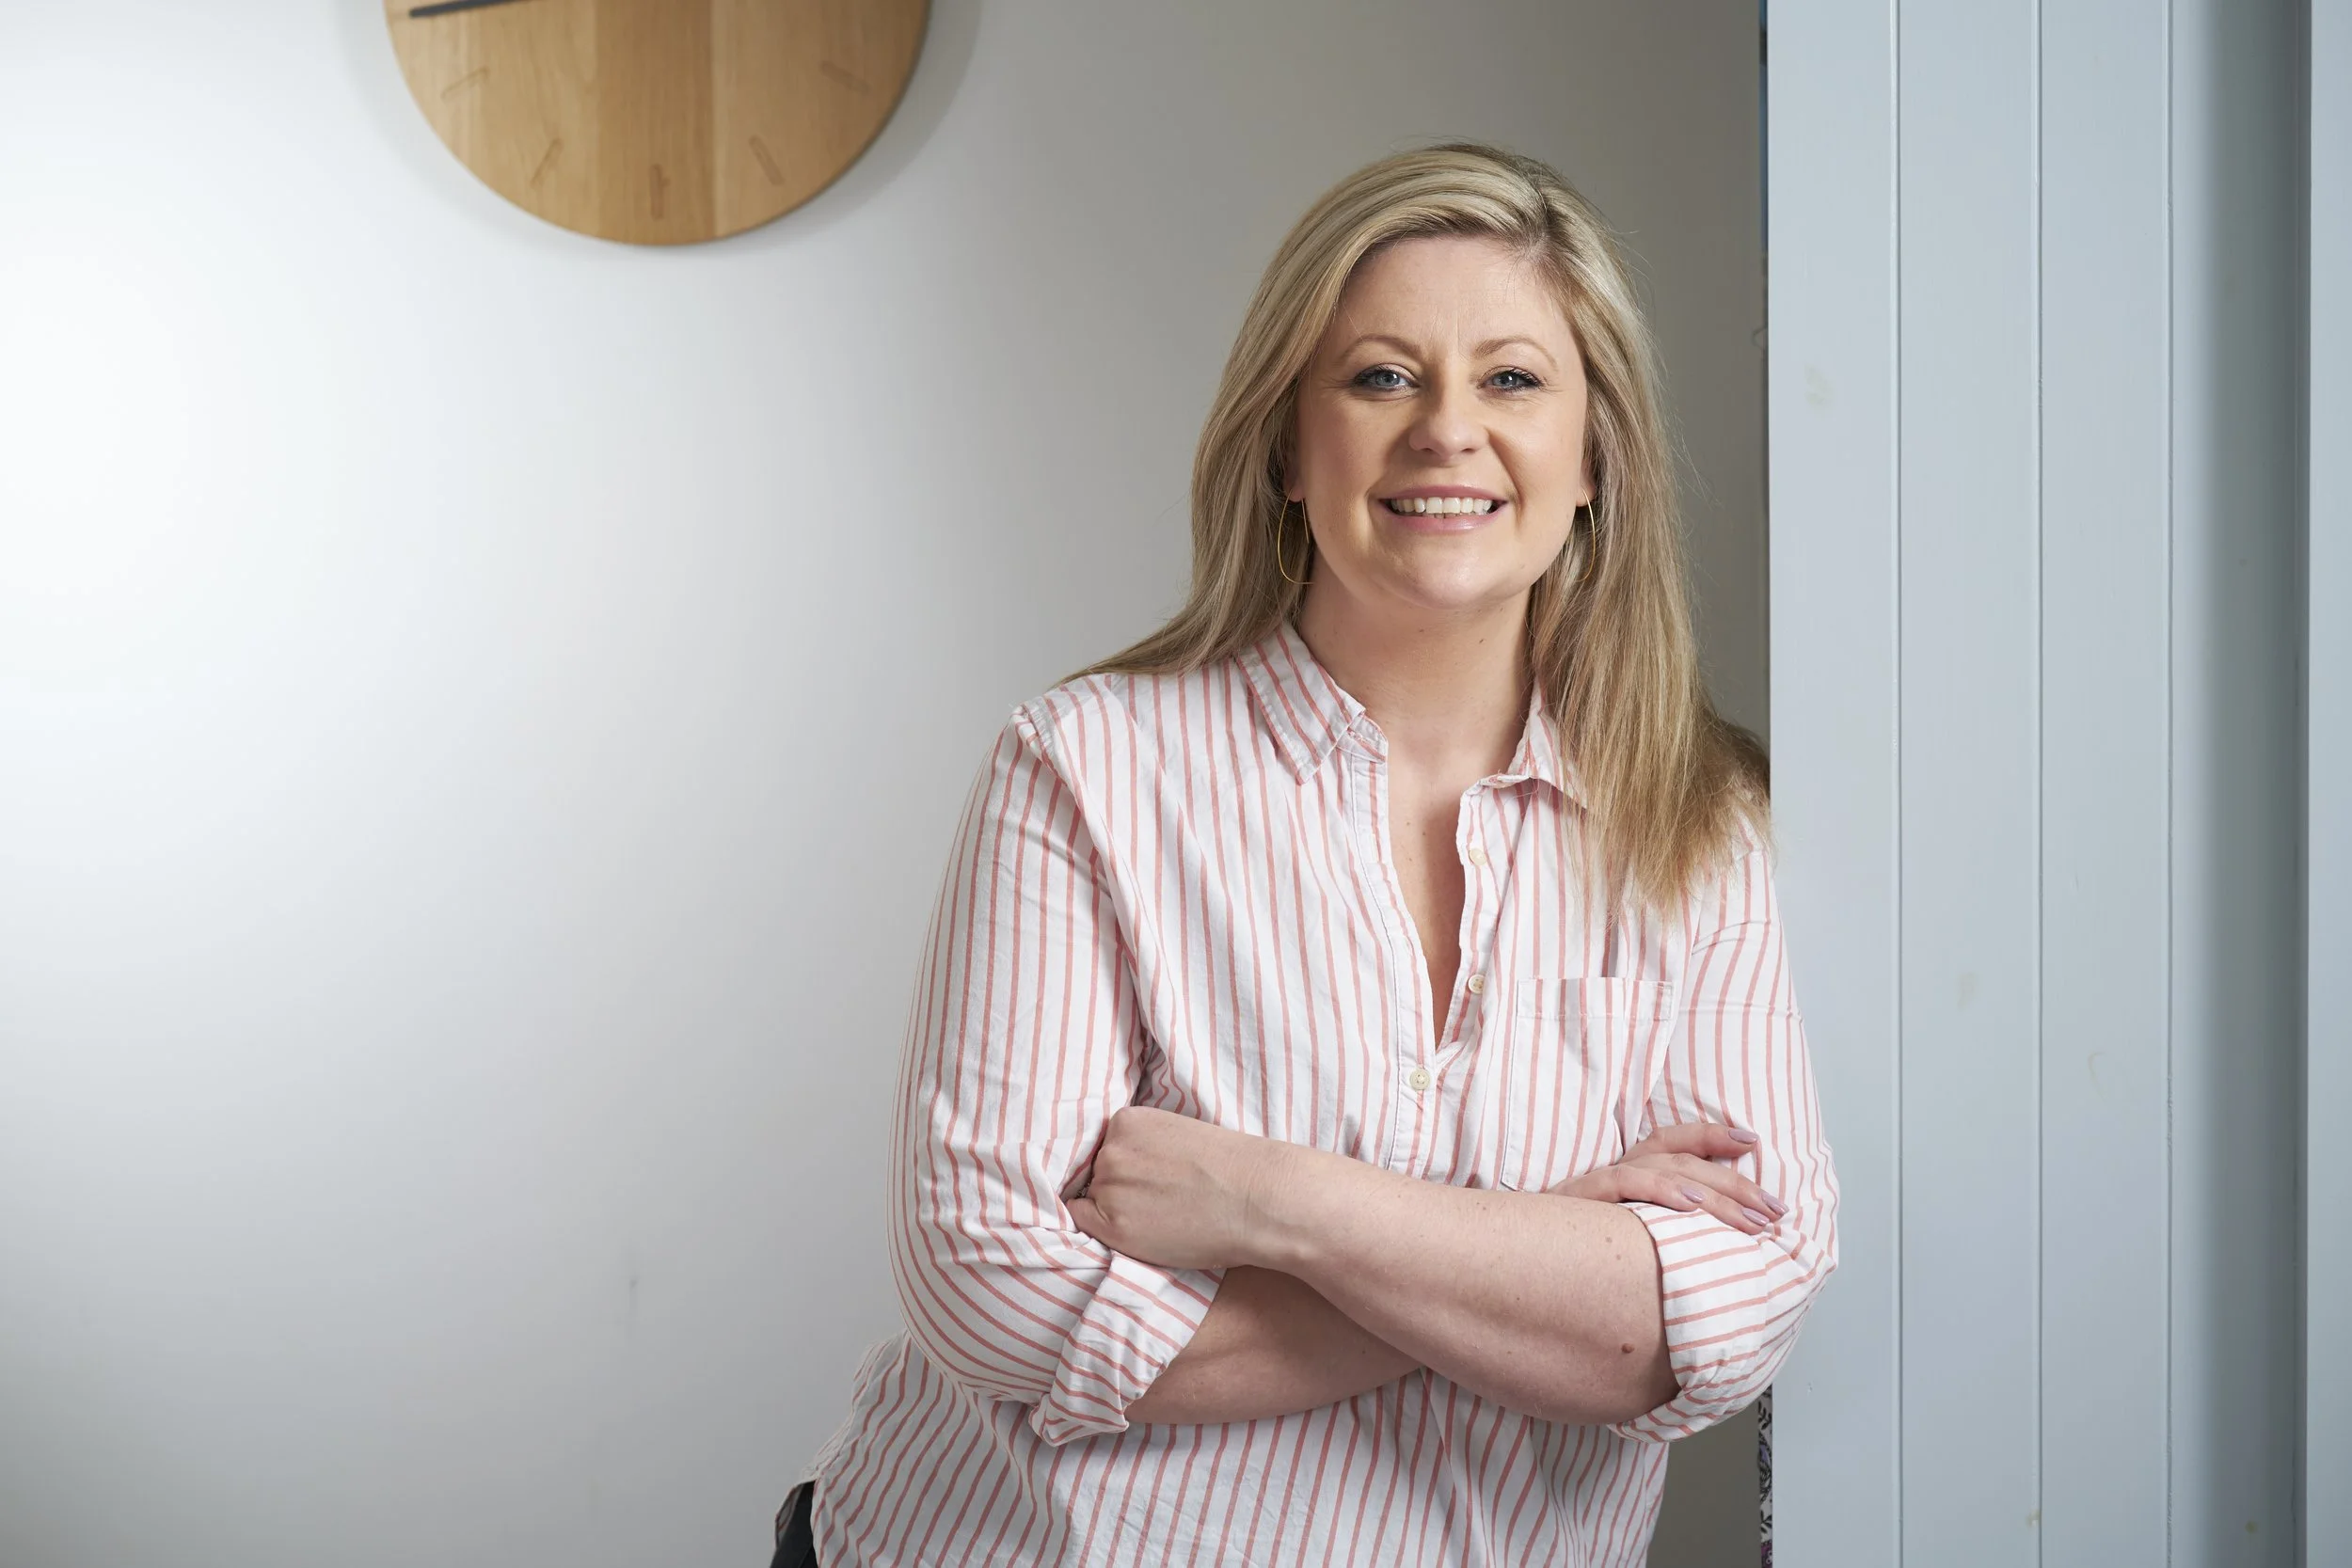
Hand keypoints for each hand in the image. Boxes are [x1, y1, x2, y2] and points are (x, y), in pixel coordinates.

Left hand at [1067, 1106, 1294, 1270]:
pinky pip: (1085, 1226)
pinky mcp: (1114, 1226)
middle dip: (1120, 1188)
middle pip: (1096, 1173)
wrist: (1259, 1200)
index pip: (1105, 1147)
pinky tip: (1137, 1231)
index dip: (1126, 1168)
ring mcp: (1110, 1187)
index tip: (1151, 1181)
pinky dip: (1103, 1231)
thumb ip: (1143, 1145)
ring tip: (1161, 1218)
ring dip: (1115, 1211)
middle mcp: (1111, 1150)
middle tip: (1161, 1202)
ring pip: (1094, 1201)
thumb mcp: (1179, 1135)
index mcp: (1127, 1120)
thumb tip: (1117, 1168)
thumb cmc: (1230, 1170)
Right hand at [1548, 1121, 1786, 1234]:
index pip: (1672, 1141)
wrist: (1506, 1257)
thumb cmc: (1565, 1253)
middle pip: (1682, 1159)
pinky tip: (1693, 1206)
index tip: (1753, 1142)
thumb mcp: (1618, 1237)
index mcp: (1623, 1173)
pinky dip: (1662, 1191)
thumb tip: (1704, 1240)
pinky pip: (1625, 1185)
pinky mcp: (1579, 1198)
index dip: (1712, 1136)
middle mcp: (1612, 1169)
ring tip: (1751, 1216)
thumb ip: (1653, 1231)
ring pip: (1664, 1170)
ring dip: (1715, 1193)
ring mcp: (1595, 1183)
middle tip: (1775, 1209)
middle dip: (1736, 1182)